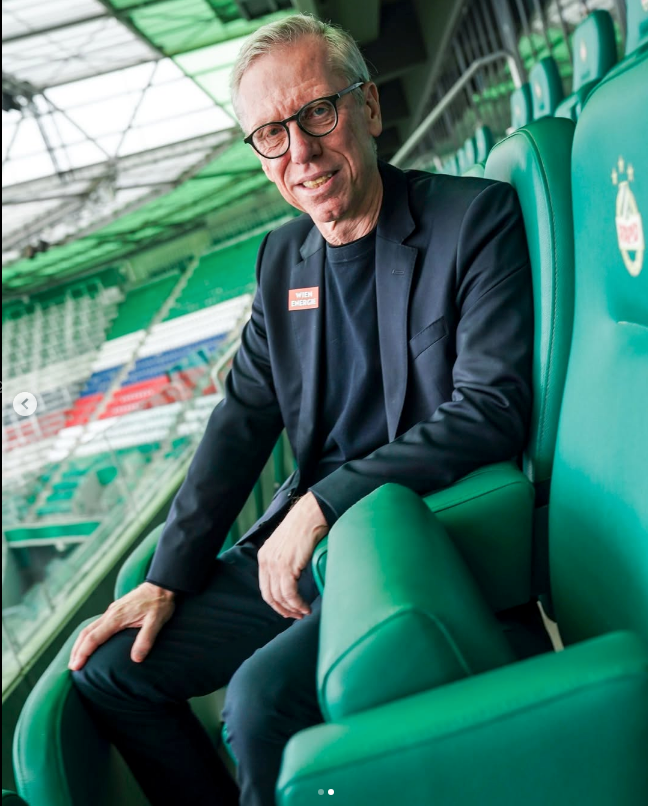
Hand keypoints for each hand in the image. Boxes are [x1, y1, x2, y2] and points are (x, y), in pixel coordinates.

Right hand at [68, 582, 175, 670]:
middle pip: (86, 633)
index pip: (94, 637)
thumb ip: (146, 639)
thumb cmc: (160, 603)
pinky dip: (89, 635)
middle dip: (77, 650)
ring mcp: (112, 610)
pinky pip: (97, 624)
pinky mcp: (116, 609)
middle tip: (72, 667)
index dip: (83, 653)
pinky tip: (91, 642)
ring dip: (81, 643)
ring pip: (90, 627)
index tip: (76, 666)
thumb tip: (136, 659)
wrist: (161, 584)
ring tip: (77, 657)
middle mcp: (111, 613)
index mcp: (117, 617)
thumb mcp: (156, 621)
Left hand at [258, 492, 327, 618]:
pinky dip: (297, 603)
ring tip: (304, 612)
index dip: (276, 602)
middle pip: (270, 595)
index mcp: (264, 556)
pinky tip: (305, 606)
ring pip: (280, 597)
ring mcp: (275, 564)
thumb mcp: (288, 545)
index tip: (288, 609)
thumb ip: (286, 560)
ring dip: (292, 609)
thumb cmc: (304, 526)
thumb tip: (294, 577)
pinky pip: (289, 593)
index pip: (266, 587)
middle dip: (283, 609)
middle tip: (296, 615)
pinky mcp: (286, 566)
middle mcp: (266, 561)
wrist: (310, 514)